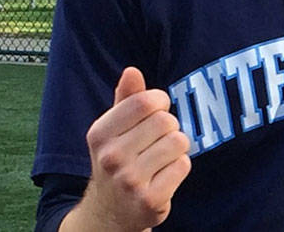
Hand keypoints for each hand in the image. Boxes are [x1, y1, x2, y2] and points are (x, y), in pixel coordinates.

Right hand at [61, 67, 192, 231]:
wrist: (110, 211)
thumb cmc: (118, 160)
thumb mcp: (114, 129)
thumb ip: (126, 99)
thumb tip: (132, 71)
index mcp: (99, 134)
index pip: (145, 101)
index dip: (159, 101)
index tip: (156, 111)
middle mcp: (111, 157)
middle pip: (166, 121)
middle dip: (170, 126)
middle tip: (159, 139)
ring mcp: (129, 181)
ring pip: (178, 142)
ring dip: (177, 147)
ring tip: (163, 156)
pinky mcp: (150, 200)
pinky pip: (183, 166)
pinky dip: (180, 167)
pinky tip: (165, 175)